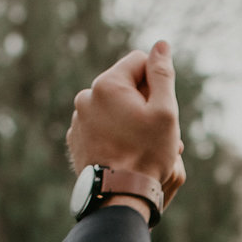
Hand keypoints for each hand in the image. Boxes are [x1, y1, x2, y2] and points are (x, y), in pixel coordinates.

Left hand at [66, 40, 184, 208]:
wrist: (118, 196)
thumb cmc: (146, 154)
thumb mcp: (165, 111)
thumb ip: (162, 73)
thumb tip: (161, 45)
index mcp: (107, 84)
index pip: (140, 61)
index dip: (156, 82)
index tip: (160, 108)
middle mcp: (87, 97)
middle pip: (125, 85)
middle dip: (142, 101)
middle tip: (153, 132)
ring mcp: (78, 119)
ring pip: (113, 106)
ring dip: (128, 118)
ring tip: (138, 146)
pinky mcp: (76, 139)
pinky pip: (100, 125)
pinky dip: (113, 133)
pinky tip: (123, 153)